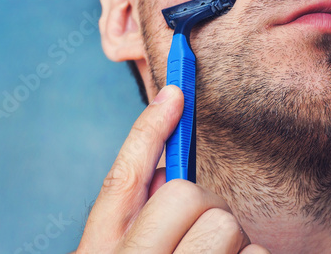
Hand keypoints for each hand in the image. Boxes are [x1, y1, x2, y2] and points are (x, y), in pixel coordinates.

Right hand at [76, 85, 269, 252]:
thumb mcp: (124, 250)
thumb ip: (141, 214)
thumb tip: (168, 174)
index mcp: (101, 249)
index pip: (122, 179)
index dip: (149, 130)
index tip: (175, 92)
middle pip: (184, 194)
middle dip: (202, 205)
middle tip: (201, 231)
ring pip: (224, 224)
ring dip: (229, 239)